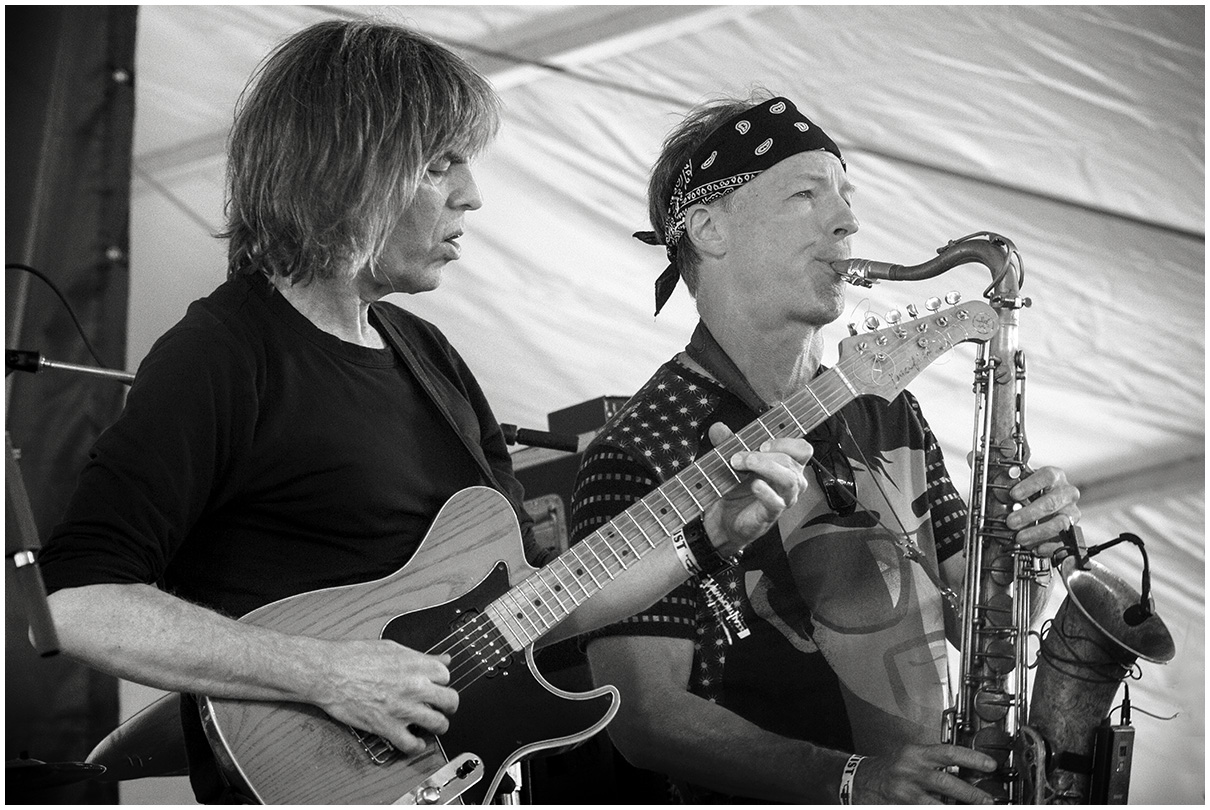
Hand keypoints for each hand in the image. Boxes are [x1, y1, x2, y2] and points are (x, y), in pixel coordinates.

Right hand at [311, 639, 458, 755]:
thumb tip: (442, 659)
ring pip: (438, 724)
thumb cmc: (354, 657)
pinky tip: (415, 742)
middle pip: (450, 700)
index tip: (436, 685)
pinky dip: (416, 746)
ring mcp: (403, 708)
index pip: (446, 676)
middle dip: (448, 705)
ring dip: (438, 726)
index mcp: (416, 665)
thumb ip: (421, 657)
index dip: (441, 682)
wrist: (329, 672)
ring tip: (433, 726)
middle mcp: (415, 686)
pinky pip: (411, 744)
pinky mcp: (387, 726)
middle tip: (443, 707)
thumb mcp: (392, 648)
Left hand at [702, 422, 812, 556]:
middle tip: (739, 457)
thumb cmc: (736, 490)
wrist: (723, 519)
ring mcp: (784, 499)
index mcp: (786, 466)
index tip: (762, 443)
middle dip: (764, 455)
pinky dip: (766, 492)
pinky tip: (754, 485)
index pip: (802, 449)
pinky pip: (777, 503)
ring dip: (765, 467)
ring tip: (743, 465)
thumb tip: (718, 428)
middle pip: (791, 461)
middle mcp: (790, 482)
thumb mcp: (732, 462)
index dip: (786, 442)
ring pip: (789, 480)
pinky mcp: (771, 515)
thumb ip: (727, 443)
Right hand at [855, 743, 995, 803]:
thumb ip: (934, 762)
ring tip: (973, 809)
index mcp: (915, 754)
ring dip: (956, 809)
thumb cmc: (889, 769)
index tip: (990, 765)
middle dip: (970, 793)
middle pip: (945, 782)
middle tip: (988, 800)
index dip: (971, 758)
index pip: (948, 752)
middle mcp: (910, 771)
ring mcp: (904, 792)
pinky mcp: (900, 806)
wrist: (858, 780)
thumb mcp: (910, 757)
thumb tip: (965, 771)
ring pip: (935, 804)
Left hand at [1005, 465, 1081, 556]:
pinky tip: (1037, 548)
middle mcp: (1067, 493)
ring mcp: (1071, 512)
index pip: (1047, 476)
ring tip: (1020, 537)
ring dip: (1037, 532)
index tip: (1014, 494)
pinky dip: (1050, 546)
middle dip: (1029, 514)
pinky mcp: (1072, 530)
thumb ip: (1014, 486)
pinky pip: (1065, 541)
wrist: (1046, 502)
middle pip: (1051, 502)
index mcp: (1055, 477)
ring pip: (1059, 523)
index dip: (1030, 486)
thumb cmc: (1033, 492)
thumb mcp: (1023, 483)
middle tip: (1011, 522)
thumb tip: (1002, 494)